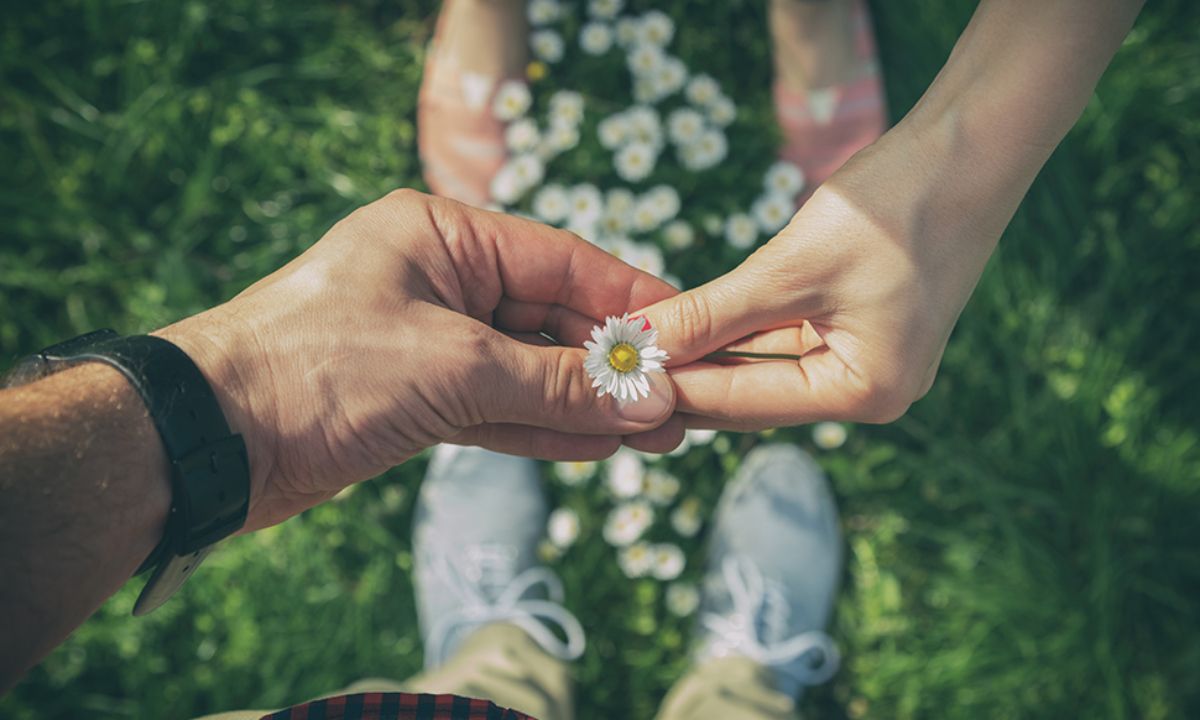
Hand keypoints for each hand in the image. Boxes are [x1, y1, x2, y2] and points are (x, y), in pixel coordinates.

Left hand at [157, 190, 680, 529]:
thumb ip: (554, 382)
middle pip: (549, 318)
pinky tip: (599, 445)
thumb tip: (644, 398)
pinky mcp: (414, 397)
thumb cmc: (320, 369)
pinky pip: (496, 408)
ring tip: (659, 433)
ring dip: (587, 403)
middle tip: (680, 402)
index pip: (561, 262)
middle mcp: (437, 280)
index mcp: (441, 235)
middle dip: (612, 364)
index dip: (628, 300)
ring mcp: (426, 341)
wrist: (213, 440)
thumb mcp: (454, 368)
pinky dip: (543, 427)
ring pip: (527, 369)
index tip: (686, 334)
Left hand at [640, 124, 1007, 428]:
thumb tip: (643, 348)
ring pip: (766, 368)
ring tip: (642, 347)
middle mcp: (872, 391)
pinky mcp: (862, 328)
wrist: (967, 149)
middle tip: (615, 369)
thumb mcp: (789, 267)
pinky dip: (740, 332)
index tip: (612, 377)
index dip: (675, 387)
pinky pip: (785, 342)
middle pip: (755, 396)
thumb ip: (713, 314)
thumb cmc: (892, 207)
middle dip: (688, 378)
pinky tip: (693, 323)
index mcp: (866, 391)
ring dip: (709, 354)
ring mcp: (869, 361)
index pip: (746, 401)